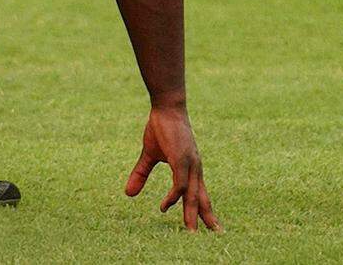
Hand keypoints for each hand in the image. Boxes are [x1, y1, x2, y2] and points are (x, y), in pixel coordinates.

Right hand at [124, 105, 221, 231]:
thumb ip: (141, 174)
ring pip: (193, 196)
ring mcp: (189, 164)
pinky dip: (173, 197)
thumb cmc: (161, 128)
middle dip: (206, 218)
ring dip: (192, 215)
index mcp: (190, 168)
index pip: (199, 194)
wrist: (166, 107)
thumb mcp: (149, 155)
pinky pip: (180, 185)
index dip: (202, 210)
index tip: (205, 226)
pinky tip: (165, 207)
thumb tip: (128, 194)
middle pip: (202, 198)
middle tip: (214, 234)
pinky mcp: (181, 159)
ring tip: (190, 232)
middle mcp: (194, 168)